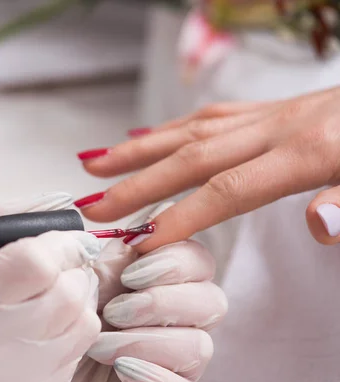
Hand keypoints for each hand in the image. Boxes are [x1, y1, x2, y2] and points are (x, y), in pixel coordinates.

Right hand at [0, 193, 101, 381]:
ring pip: (84, 320)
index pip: (36, 262)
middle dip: (72, 266)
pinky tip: (45, 323)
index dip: (59, 241)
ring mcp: (20, 378)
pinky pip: (80, 350)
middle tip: (54, 263)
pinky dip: (73, 326)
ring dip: (77, 295)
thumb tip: (59, 199)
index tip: (57, 238)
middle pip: (69, 291)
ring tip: (48, 292)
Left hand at [61, 203, 227, 381]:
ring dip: (147, 341)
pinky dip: (157, 379)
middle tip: (116, 310)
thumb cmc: (50, 328)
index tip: (133, 270)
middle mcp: (171, 319)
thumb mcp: (66, 282)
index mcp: (152, 282)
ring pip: (201, 346)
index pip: (196, 259)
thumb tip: (129, 229)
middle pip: (212, 300)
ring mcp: (174, 361)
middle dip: (162, 301)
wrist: (32, 378)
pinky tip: (124, 370)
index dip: (176, 259)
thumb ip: (97, 253)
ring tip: (102, 345)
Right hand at [75, 86, 339, 252]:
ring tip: (96, 164)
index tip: (140, 243)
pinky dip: (172, 128)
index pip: (226, 190)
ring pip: (189, 129)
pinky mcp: (272, 109)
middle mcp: (278, 127)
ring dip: (138, 150)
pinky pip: (211, 115)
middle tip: (93, 206)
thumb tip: (319, 224)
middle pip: (190, 158)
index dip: (179, 217)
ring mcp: (271, 114)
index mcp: (308, 150)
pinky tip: (146, 138)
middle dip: (135, 184)